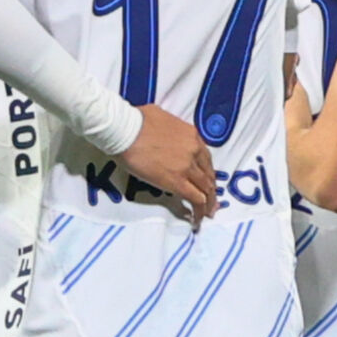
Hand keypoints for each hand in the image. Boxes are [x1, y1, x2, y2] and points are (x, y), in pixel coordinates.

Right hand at [118, 104, 216, 222]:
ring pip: (205, 189)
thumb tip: (165, 134)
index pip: (206, 159)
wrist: (125, 129)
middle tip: (212, 203)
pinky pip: (194, 199)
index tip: (207, 182)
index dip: (208, 173)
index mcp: (191, 135)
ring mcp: (187, 167)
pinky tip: (197, 219)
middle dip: (211, 191)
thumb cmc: (136, 121)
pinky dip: (199, 211)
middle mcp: (194, 150)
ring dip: (208, 203)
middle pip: (209, 175)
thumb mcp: (161, 117)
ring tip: (207, 214)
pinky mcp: (177, 181)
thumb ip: (170, 129)